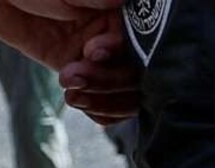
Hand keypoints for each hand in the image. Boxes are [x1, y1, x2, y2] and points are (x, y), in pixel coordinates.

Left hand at [0, 2, 140, 122]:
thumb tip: (123, 1)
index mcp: (124, 12)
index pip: (144, 42)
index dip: (123, 54)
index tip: (94, 51)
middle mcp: (118, 35)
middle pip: (138, 75)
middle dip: (108, 81)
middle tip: (75, 74)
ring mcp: (101, 59)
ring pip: (125, 94)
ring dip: (102, 100)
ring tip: (70, 88)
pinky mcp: (82, 74)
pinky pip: (103, 103)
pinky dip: (97, 110)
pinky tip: (77, 100)